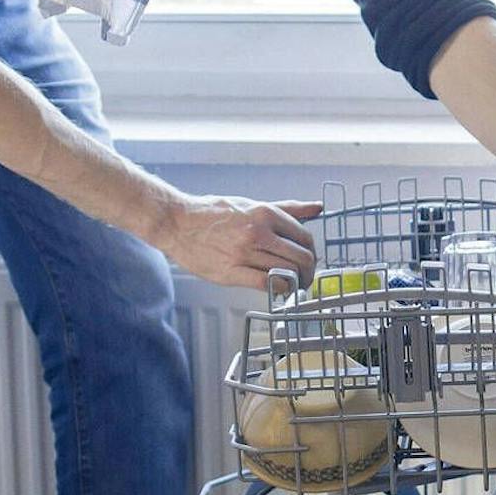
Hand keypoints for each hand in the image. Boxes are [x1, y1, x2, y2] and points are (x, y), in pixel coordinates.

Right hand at [154, 194, 321, 290]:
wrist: (177, 222)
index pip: (305, 237)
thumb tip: (318, 207)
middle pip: (301, 258)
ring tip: (292, 285)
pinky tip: (277, 289)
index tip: (309, 260)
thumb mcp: (253, 204)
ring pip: (287, 273)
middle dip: (309, 272)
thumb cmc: (213, 213)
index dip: (312, 253)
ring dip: (296, 283)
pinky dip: (279, 290)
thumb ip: (288, 208)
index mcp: (266, 213)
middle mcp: (258, 232)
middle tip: (305, 277)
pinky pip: (266, 285)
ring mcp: (244, 253)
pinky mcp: (230, 272)